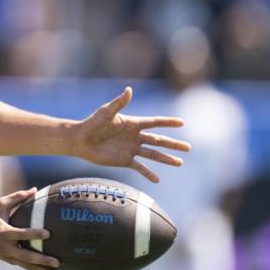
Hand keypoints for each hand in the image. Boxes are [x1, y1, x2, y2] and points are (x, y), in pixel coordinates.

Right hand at [0, 187, 63, 269]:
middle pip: (26, 256)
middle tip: (58, 261)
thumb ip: (18, 197)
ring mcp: (7, 256)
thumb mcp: (0, 204)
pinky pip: (26, 267)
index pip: (20, 234)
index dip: (33, 234)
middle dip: (42, 260)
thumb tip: (36, 190)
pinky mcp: (10, 261)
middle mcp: (5, 247)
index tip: (48, 233)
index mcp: (2, 232)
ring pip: (28, 267)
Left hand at [73, 87, 191, 182]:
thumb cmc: (92, 123)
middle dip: (173, 144)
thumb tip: (129, 89)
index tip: (182, 122)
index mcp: (132, 124)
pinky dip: (148, 174)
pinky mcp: (124, 160)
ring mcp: (131, 149)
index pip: (154, 123)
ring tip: (180, 163)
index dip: (168, 122)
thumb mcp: (106, 112)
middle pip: (158, 141)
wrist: (80, 140)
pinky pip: (140, 167)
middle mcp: (134, 137)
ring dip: (166, 159)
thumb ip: (119, 103)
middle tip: (189, 148)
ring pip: (153, 154)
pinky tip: (157, 180)